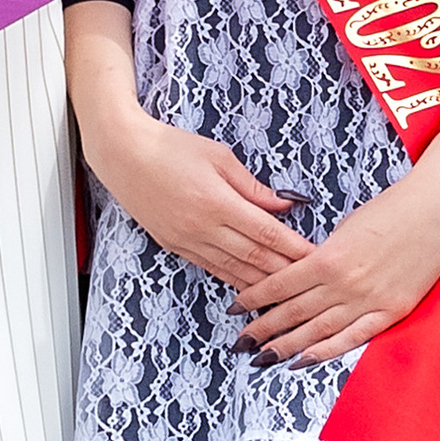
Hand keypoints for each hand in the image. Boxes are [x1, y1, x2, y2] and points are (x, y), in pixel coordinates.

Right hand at [99, 114, 309, 291]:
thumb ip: (253, 187)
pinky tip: (250, 287)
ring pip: (233, 269)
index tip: (315, 256)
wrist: (124, 155)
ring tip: (286, 293)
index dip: (293, 247)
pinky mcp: (175, 245)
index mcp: (217, 202)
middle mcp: (203, 227)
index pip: (266, 232)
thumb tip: (285, 205)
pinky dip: (234, 280)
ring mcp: (187, 240)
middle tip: (309, 281)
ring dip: (262, 283)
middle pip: (253, 256)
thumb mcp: (219, 157)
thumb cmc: (172, 147)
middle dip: (284, 270)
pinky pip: (211, 268)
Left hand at [234, 152, 439, 366]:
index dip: (253, 299)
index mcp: (328, 258)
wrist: (436, 211)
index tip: (234, 309)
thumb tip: (302, 274)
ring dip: (286, 346)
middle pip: (292, 312)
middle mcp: (343, 284)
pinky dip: (325, 351)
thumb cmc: (391, 210)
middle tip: (240, 342)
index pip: (279, 285)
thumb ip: (323, 255)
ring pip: (316, 331)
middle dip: (262, 329)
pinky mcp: (390, 311)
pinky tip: (303, 360)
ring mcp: (367, 301)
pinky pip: (352, 338)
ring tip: (262, 356)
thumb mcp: (346, 227)